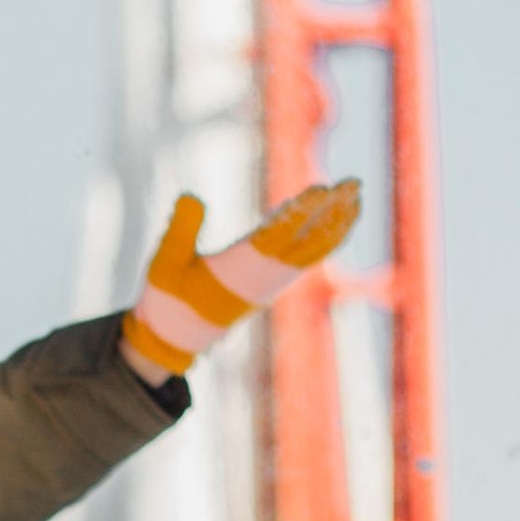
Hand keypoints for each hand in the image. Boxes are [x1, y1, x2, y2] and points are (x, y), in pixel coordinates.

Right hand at [120, 177, 360, 381]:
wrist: (177, 338)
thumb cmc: (168, 299)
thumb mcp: (163, 264)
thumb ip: (179, 231)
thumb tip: (191, 196)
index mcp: (238, 270)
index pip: (278, 237)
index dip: (302, 213)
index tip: (323, 189)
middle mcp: (264, 276)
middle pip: (308, 241)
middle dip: (333, 211)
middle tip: (354, 182)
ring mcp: (272, 282)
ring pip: (315, 251)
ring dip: (338, 223)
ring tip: (356, 196)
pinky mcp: (273, 283)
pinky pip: (308, 258)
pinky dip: (327, 238)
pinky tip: (336, 221)